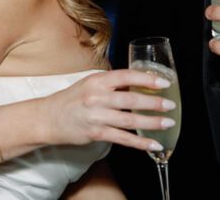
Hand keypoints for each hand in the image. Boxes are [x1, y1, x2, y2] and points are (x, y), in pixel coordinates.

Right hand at [40, 69, 175, 152]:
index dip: (147, 79)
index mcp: (98, 80)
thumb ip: (112, 83)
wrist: (48, 118)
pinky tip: (153, 144)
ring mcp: (96, 116)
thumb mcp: (90, 83)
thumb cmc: (72, 99)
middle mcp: (97, 97)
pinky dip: (140, 142)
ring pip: (129, 120)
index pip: (126, 76)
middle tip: (170, 105)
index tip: (164, 82)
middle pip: (131, 100)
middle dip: (154, 103)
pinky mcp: (96, 133)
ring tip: (167, 123)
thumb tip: (139, 82)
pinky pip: (122, 138)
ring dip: (151, 122)